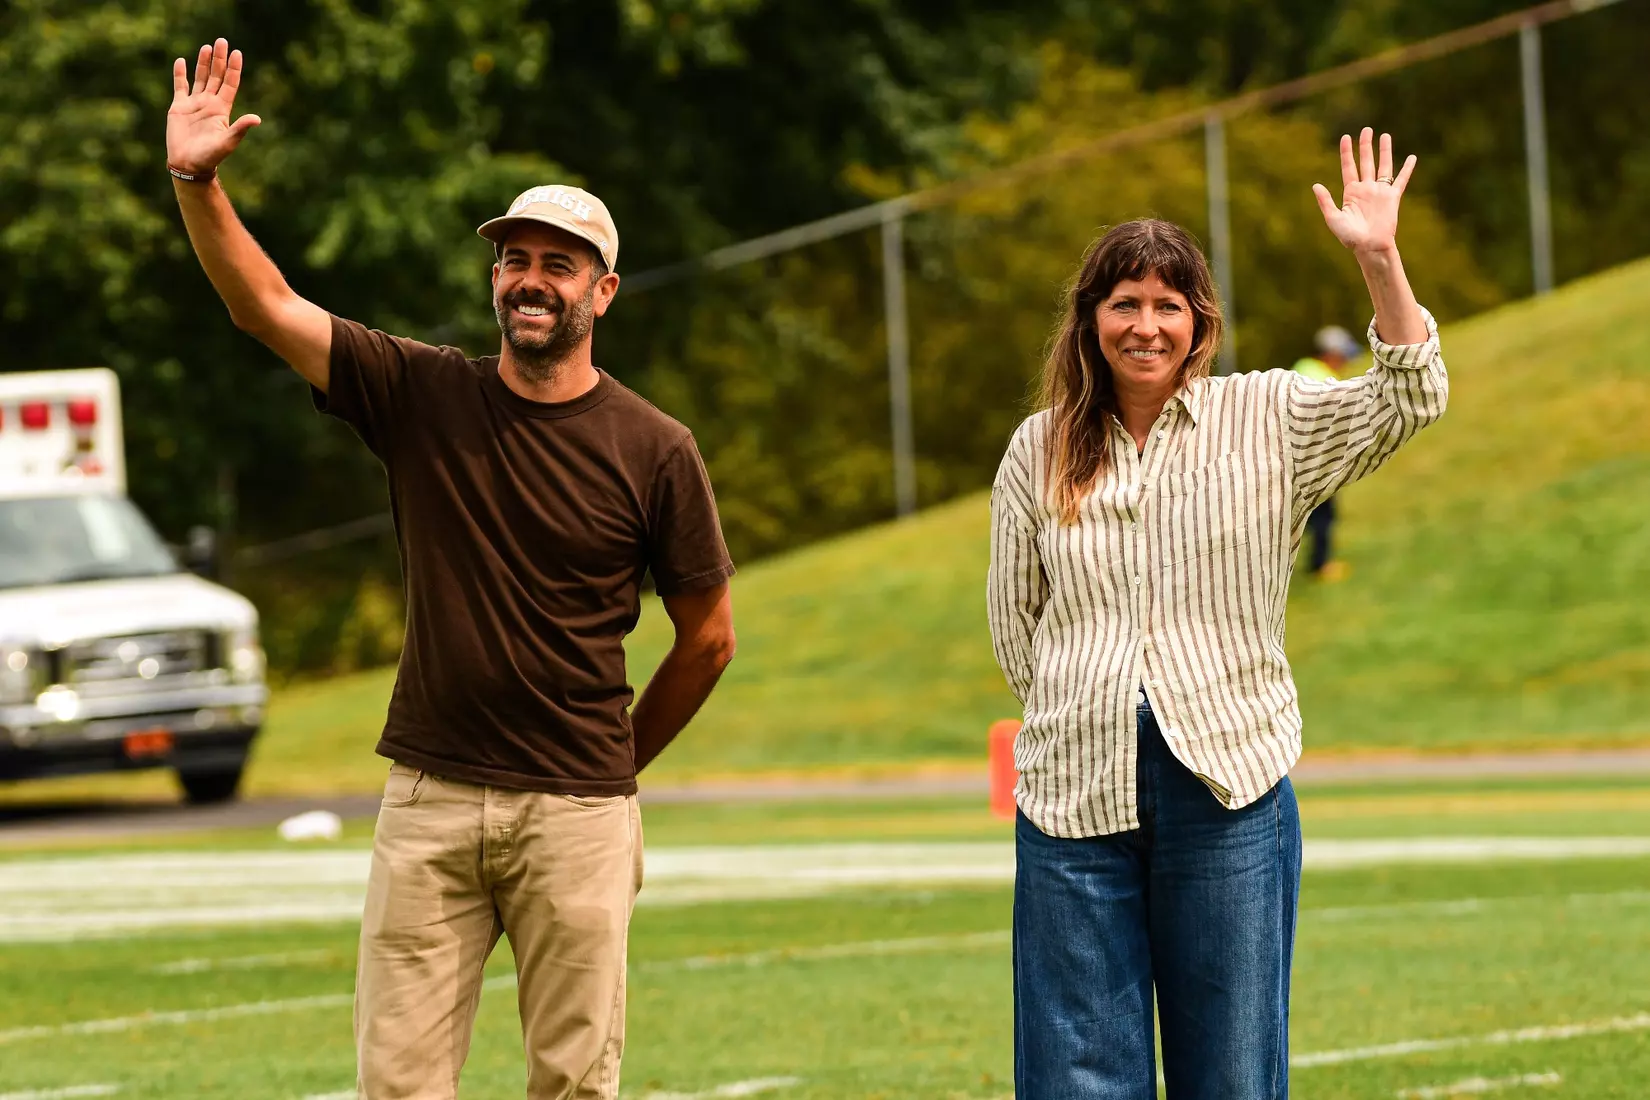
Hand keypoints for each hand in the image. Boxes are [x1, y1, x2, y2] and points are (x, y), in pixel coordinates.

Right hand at [166, 39, 260, 175]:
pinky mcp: (179, 107)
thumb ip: (240, 129)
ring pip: (199, 78)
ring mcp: (194, 104)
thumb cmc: (210, 156)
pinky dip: (180, 74)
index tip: (237, 52)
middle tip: (222, 41)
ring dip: (202, 63)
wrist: (188, 165)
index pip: (230, 83)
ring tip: (207, 47)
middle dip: (219, 59)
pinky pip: (180, 87)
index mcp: (222, 109)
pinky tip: (181, 61)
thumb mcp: (228, 142)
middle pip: (215, 76)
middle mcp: (209, 103)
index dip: (234, 69)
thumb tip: (257, 119)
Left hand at [1312, 128, 1414, 255]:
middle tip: (1366, 130)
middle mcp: (1366, 189)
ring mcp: (1380, 192)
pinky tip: (1412, 157)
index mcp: (1351, 192)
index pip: (1349, 167)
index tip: (1346, 137)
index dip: (1347, 152)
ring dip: (1384, 151)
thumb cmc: (1350, 237)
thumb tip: (1316, 185)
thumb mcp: (1333, 218)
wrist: (1369, 247)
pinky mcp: (1393, 198)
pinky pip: (1401, 180)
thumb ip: (1325, 201)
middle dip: (1366, 146)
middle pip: (1366, 162)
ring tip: (1385, 136)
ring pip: (1383, 166)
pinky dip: (1407, 169)